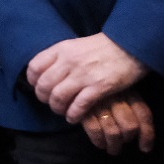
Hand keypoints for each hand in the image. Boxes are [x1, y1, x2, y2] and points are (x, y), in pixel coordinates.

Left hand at [27, 33, 148, 122]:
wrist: (131, 45)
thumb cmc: (103, 47)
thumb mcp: (76, 45)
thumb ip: (61, 57)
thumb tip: (46, 72)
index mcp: (61, 49)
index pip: (34, 67)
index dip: (32, 81)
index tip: (38, 87)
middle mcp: (69, 61)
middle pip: (44, 85)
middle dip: (43, 98)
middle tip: (50, 103)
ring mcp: (83, 74)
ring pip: (58, 97)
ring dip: (57, 108)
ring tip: (62, 111)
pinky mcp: (99, 86)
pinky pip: (79, 105)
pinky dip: (73, 114)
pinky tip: (74, 118)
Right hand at [80, 92, 155, 155]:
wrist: (71, 79)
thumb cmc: (97, 87)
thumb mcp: (116, 89)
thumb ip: (128, 105)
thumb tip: (143, 137)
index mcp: (127, 91)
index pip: (143, 114)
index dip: (147, 134)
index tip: (145, 148)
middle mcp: (115, 97)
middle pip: (129, 126)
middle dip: (127, 139)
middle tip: (122, 144)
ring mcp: (98, 103)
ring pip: (113, 132)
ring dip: (113, 145)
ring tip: (111, 149)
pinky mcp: (82, 108)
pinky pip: (95, 130)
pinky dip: (98, 141)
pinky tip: (99, 144)